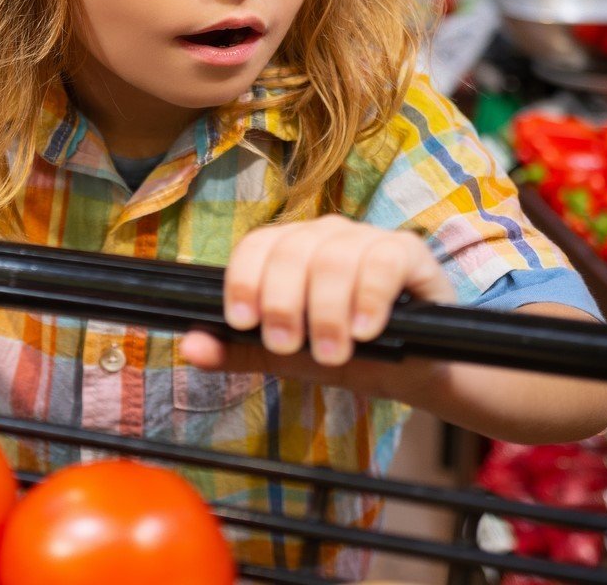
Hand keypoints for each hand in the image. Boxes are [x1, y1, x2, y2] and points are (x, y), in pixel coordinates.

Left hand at [178, 215, 454, 389]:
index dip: (243, 279)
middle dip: (282, 302)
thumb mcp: (292, 357)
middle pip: (292, 249)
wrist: (416, 370)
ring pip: (334, 256)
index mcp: (291, 252)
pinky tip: (365, 330)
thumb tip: (190, 346)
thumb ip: (241, 351)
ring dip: (327, 310)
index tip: (241, 321)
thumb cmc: (351, 354)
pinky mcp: (408, 252)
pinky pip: (383, 260)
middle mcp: (326, 236)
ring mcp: (367, 240)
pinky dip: (370, 296)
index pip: (256, 245)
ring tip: (332, 354)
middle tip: (288, 347)